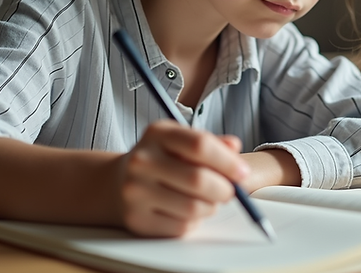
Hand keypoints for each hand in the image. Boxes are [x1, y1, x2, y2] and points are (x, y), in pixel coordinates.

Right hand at [116, 120, 249, 236]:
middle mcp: (142, 161)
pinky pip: (181, 227)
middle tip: (230, 192)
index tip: (243, 172)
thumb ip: (211, 143)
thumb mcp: (182, 141)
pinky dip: (194, 221)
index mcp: (158, 134)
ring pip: (193, 207)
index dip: (228, 161)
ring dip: (210, 207)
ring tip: (207, 200)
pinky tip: (187, 210)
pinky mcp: (136, 219)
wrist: (118, 182)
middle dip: (224, 190)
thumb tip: (234, 148)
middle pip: (198, 180)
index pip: (200, 145)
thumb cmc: (161, 160)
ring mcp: (135, 191)